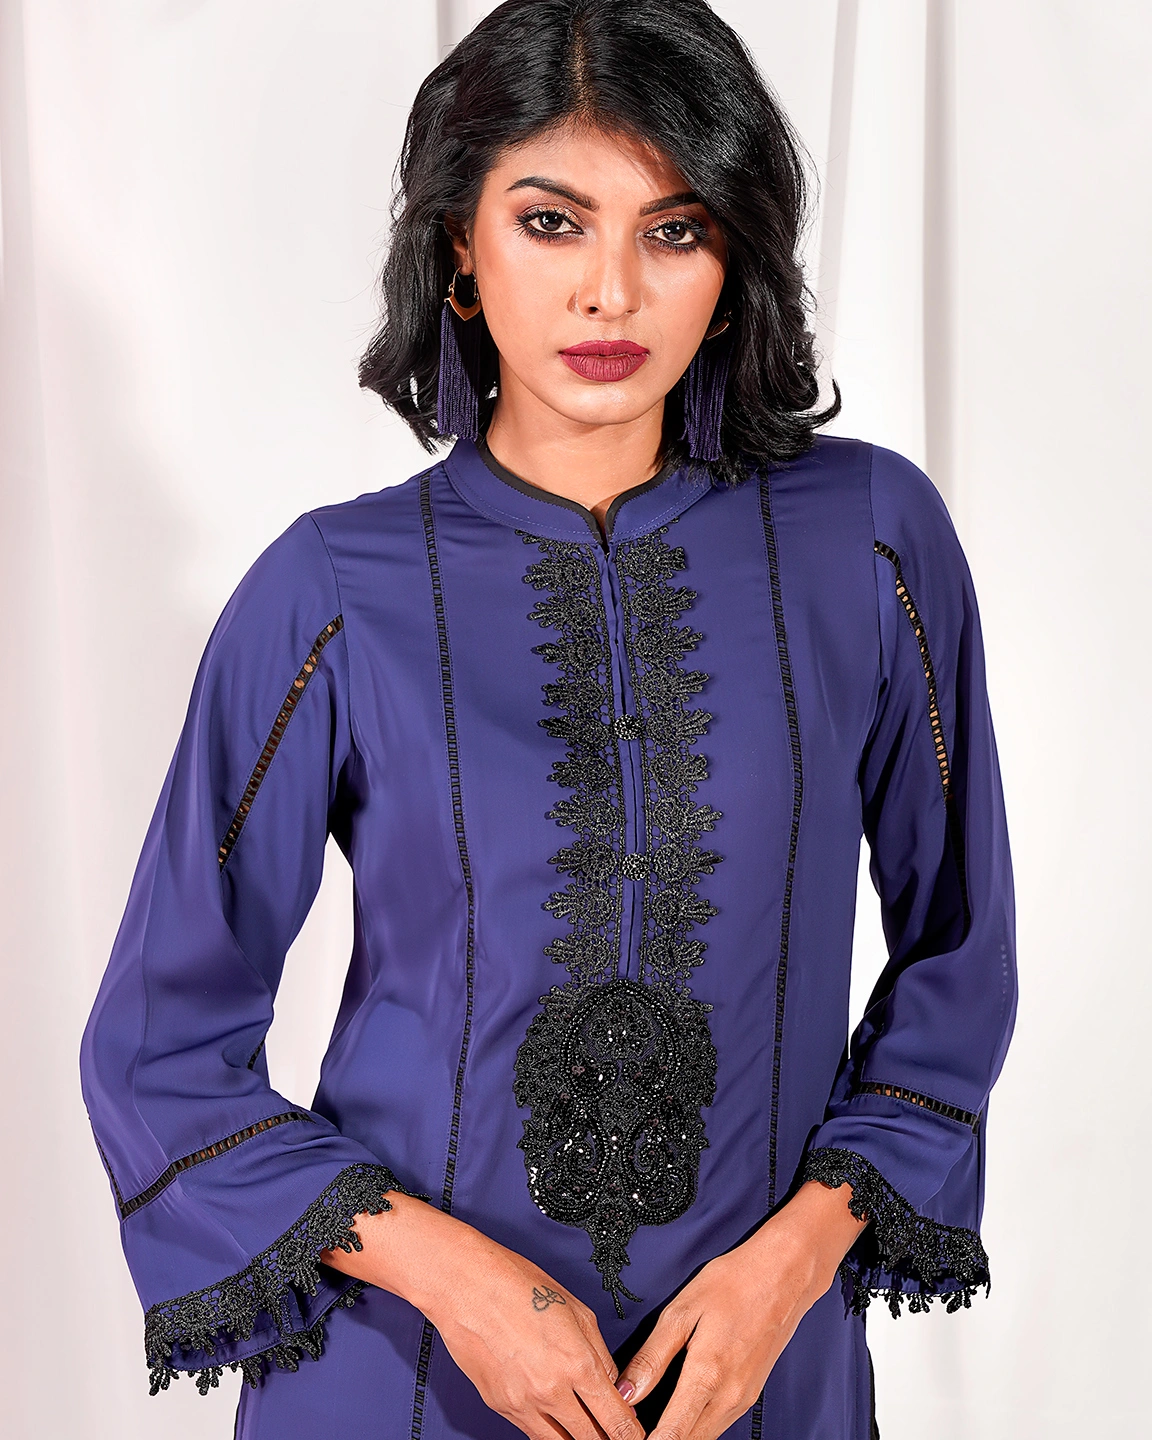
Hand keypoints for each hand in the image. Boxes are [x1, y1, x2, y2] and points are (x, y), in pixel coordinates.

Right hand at [322, 1193, 643, 1439]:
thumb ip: (600, 1354)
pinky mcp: (499, 1406)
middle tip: (616, 1436)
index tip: (638, 1439)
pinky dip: (548, 1430)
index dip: (632, 1436)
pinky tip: (557, 1419)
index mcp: (577, 1364)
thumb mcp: (577, 1310)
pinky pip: (531, 1432)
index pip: (616, 1420)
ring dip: (577, 1439)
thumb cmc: (519, 1284)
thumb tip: (611, 1384)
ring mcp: (522, 1404)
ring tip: (588, 1430)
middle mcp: (551, 1391)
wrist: (465, 1285)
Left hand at [613, 1181, 867, 1439]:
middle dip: (659, 1439)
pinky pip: (718, 1423)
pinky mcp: (751, 1393)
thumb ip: (652, 1357)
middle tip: (630, 1427)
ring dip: (677, 1435)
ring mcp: (743, 1399)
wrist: (785, 1274)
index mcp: (707, 1376)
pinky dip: (696, 1425)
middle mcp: (729, 1397)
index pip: (671, 1435)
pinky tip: (679, 1410)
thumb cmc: (734, 1283)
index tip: (624, 1435)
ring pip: (704, 1436)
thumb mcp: (682, 1310)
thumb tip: (626, 1392)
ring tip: (649, 1422)